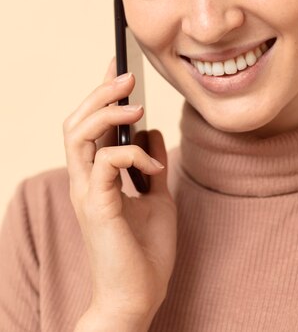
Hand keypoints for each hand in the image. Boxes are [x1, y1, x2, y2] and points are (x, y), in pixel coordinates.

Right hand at [64, 58, 176, 323]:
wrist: (138, 297)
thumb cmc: (144, 250)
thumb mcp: (156, 195)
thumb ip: (150, 163)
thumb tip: (151, 130)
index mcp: (95, 176)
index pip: (89, 124)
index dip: (100, 93)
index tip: (117, 66)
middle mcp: (84, 180)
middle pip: (75, 122)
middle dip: (100, 94)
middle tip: (127, 77)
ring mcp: (88, 193)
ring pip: (78, 135)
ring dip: (107, 114)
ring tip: (136, 105)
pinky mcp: (98, 207)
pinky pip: (105, 163)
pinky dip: (132, 155)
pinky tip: (153, 168)